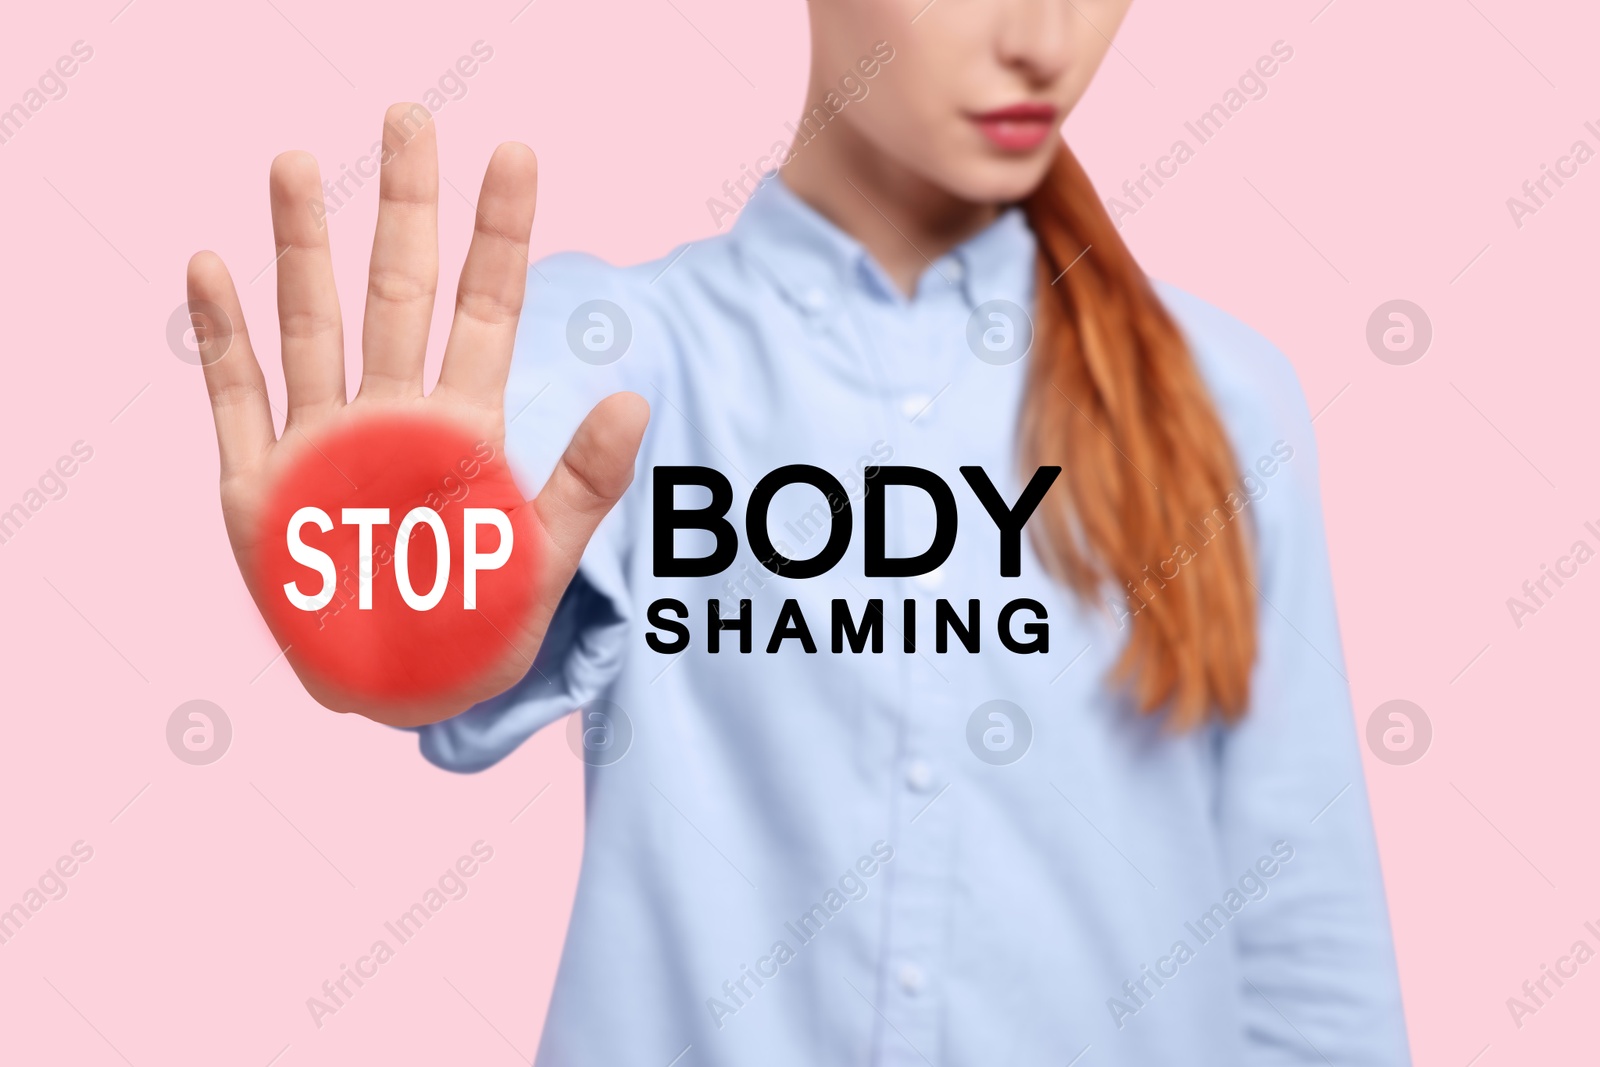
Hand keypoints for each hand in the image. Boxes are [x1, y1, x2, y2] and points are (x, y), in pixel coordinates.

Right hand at [186, 103, 648, 726]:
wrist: (402, 693)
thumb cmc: (479, 628)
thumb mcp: (545, 559)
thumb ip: (587, 482)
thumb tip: (637, 395)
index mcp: (463, 430)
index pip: (487, 312)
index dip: (500, 236)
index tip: (515, 155)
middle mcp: (391, 417)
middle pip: (398, 293)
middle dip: (404, 209)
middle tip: (408, 118)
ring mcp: (323, 443)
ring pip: (314, 325)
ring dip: (302, 248)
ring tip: (298, 164)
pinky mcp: (261, 484)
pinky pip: (238, 397)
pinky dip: (223, 337)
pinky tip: (212, 266)